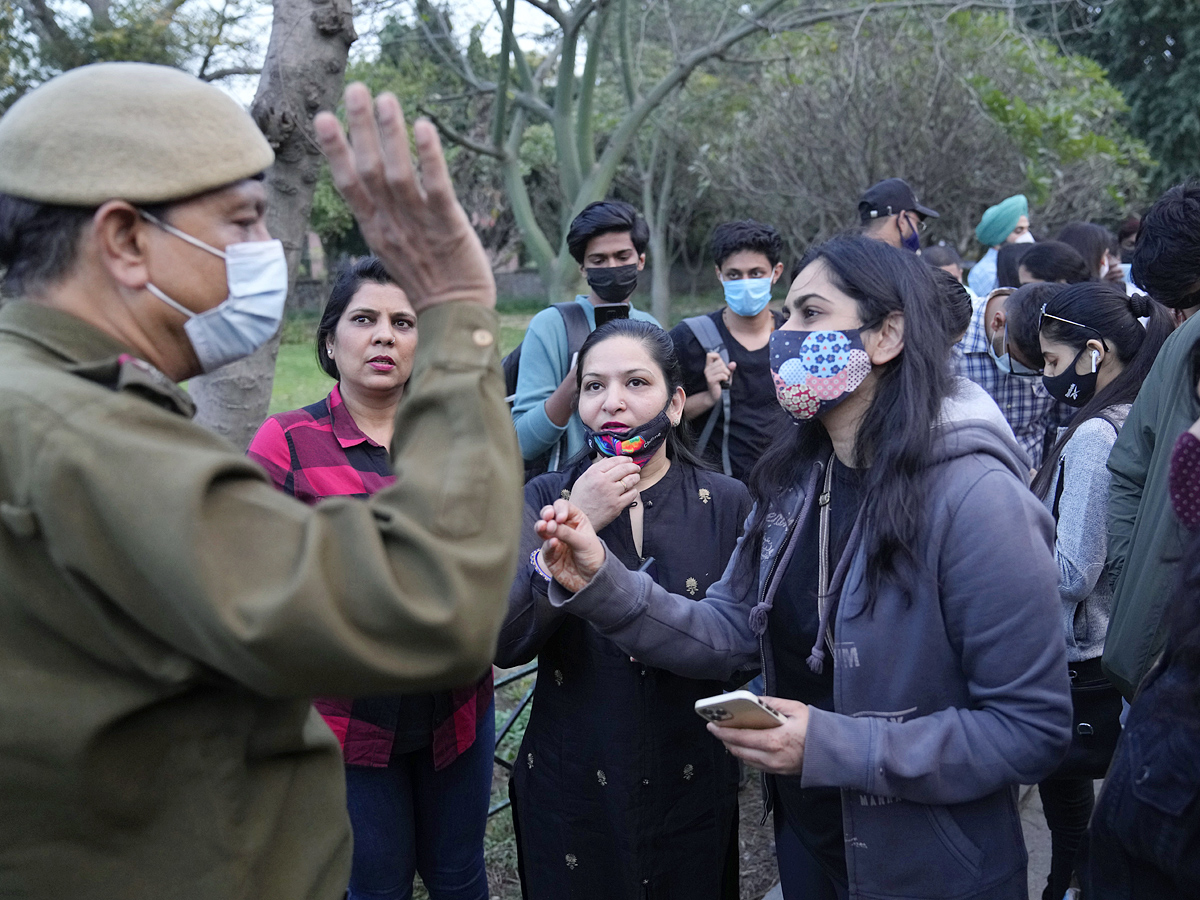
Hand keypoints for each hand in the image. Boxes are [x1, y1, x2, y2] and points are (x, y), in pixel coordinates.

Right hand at [313, 84, 494, 312]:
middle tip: (356, 88)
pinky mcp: (450, 228)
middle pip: (370, 171)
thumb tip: (376, 193)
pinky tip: (424, 127)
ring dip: (391, 134)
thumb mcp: (395, 250)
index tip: (324, 117)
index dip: (336, 150)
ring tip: (386, 98)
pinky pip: (437, 188)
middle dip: (361, 128)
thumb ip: (385, 219)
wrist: (455, 316)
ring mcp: (419, 226)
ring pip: (399, 174)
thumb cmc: (428, 283)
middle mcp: (392, 225)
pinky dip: (429, 158)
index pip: (349, 184)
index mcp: (376, 229)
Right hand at [534, 500, 605, 591]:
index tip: (560, 518)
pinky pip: (544, 546)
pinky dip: (547, 544)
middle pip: (549, 514)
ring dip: (541, 526)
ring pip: (542, 528)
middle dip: (546, 514)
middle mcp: (564, 527)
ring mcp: (555, 540)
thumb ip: (567, 533)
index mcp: (576, 520)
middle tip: (547, 518)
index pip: (564, 507)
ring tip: (543, 527)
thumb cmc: (593, 557)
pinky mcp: (550, 554)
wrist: (592, 580)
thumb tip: (549, 525)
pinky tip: (553, 543)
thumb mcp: (584, 543)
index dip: (559, 509)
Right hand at [568, 457, 640, 530]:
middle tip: (636, 467)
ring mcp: (611, 493)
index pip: (614, 461)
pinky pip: (632, 494)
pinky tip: (632, 490)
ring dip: (635, 477)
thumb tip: (607, 459)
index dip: (624, 459)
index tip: (628, 459)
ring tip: (636, 477)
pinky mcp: (617, 505)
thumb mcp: (583, 479)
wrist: (580, 517)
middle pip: (624, 469)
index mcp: (594, 473)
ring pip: (630, 480)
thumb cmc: (580, 499)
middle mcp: (603, 481)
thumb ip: (595, 468)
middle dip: (633, 467)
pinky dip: (634, 491)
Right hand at [703, 352, 735, 400]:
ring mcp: (708, 375)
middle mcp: (707, 369)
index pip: (710, 355)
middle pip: (720, 362)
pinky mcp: (710, 380)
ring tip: (724, 378)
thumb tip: (733, 364)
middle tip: (725, 375)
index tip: (721, 363)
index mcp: (709, 366)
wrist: (716, 396)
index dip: (717, 356)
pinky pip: (722, 375)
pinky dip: (726, 378)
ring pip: (722, 368)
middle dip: (726, 368)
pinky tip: (724, 381)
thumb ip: (730, 368)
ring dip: (727, 374)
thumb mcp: (727, 374)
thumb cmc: (721, 384)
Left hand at [707, 696, 809, 775]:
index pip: (740, 738)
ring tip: (729, 736)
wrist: (836, 751)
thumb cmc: (816, 727)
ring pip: (746, 760)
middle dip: (725, 740)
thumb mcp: (795, 708)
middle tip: (718, 729)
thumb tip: (755, 699)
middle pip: (739, 751)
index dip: (723, 732)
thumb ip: (772, 703)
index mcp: (774, 740)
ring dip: (735, 748)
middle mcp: (772, 758)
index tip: (711, 725)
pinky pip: (756, 765)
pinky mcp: (780, 773)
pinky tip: (746, 746)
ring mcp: (776, 768)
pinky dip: (747, 755)